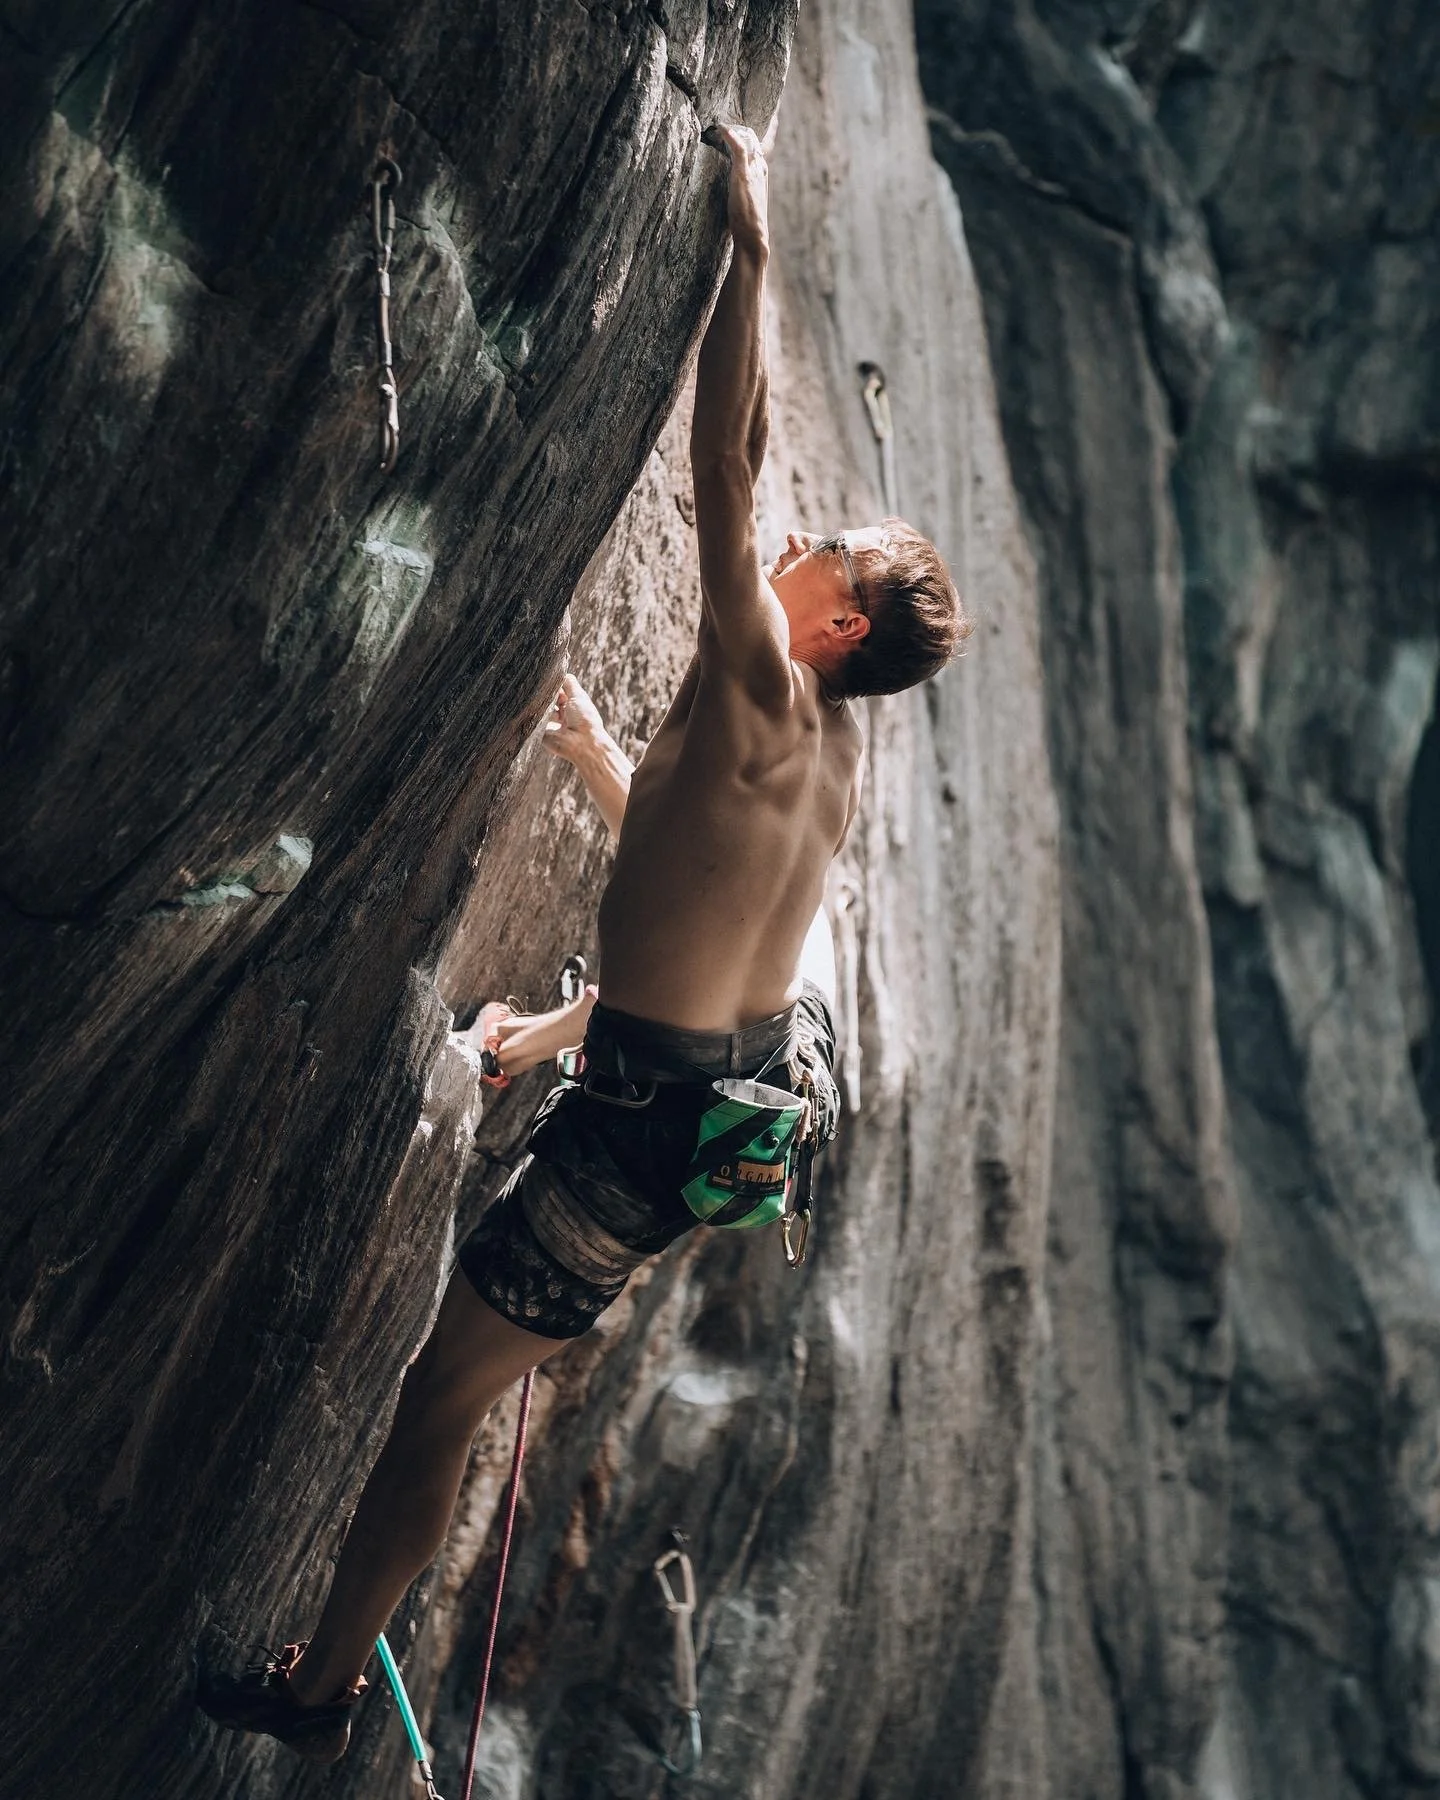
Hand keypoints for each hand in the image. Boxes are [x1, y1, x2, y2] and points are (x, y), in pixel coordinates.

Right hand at [542, 673, 607, 764]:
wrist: (581, 743)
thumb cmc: (585, 719)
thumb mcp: (578, 695)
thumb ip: (568, 682)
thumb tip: (559, 671)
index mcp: (571, 705)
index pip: (558, 690)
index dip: (553, 684)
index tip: (545, 676)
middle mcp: (561, 714)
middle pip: (547, 699)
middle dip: (544, 694)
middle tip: (540, 688)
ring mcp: (551, 724)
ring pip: (539, 708)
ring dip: (539, 704)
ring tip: (541, 701)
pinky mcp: (542, 733)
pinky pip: (534, 720)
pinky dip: (534, 714)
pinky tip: (536, 710)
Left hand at [706, 123, 768, 256]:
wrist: (754, 236)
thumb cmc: (747, 224)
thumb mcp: (744, 202)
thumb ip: (740, 191)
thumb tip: (731, 190)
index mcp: (761, 174)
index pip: (757, 148)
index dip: (746, 138)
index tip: (733, 130)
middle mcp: (760, 168)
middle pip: (752, 139)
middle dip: (739, 129)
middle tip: (721, 125)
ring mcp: (753, 170)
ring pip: (747, 139)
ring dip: (733, 130)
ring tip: (718, 125)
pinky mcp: (744, 174)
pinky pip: (738, 147)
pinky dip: (730, 134)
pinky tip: (720, 127)